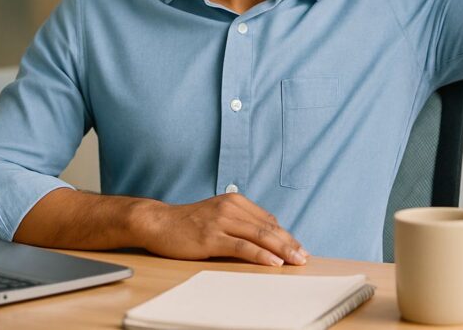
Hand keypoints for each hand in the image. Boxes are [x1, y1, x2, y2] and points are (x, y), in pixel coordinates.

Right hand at [134, 193, 307, 266]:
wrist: (158, 222)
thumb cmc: (188, 222)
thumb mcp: (217, 214)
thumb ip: (240, 221)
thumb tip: (266, 235)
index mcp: (235, 200)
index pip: (268, 219)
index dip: (285, 235)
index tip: (299, 248)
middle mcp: (230, 207)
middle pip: (268, 227)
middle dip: (289, 243)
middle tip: (304, 257)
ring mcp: (220, 221)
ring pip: (259, 236)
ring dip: (281, 250)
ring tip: (296, 261)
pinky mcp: (211, 237)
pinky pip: (242, 247)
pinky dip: (260, 254)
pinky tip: (273, 262)